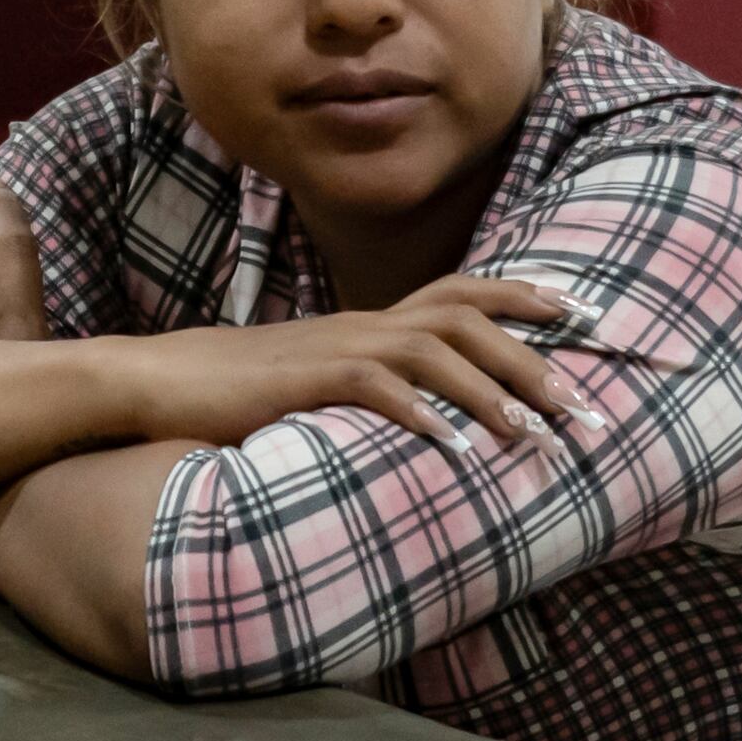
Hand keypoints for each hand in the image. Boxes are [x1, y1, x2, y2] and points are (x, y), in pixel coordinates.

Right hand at [98, 275, 586, 456]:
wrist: (151, 382)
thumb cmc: (231, 393)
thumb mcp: (312, 384)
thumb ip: (364, 389)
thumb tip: (416, 416)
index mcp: (368, 324)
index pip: (461, 293)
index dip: (526, 297)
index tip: (586, 313)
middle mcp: (362, 326)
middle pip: (468, 321)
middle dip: (537, 361)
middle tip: (590, 409)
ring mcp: (334, 349)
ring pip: (435, 352)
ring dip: (493, 392)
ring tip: (538, 434)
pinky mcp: (304, 380)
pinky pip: (376, 388)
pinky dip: (422, 415)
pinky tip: (455, 447)